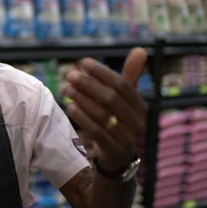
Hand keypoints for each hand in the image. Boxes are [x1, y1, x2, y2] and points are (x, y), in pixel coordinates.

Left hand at [65, 48, 147, 171]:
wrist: (119, 158)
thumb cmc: (119, 121)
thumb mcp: (126, 101)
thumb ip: (130, 77)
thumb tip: (140, 49)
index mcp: (140, 105)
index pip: (121, 84)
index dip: (101, 72)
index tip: (82, 62)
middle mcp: (137, 121)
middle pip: (110, 98)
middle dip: (88, 84)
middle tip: (70, 75)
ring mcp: (127, 136)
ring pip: (102, 114)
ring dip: (81, 99)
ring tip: (66, 88)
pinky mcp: (114, 149)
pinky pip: (96, 131)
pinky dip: (82, 117)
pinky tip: (70, 106)